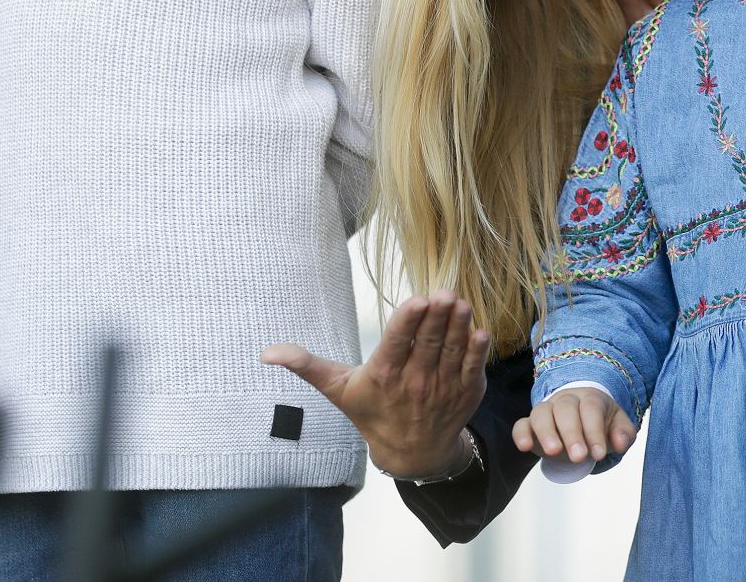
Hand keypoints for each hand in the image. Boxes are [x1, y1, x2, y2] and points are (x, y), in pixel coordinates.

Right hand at [261, 289, 491, 478]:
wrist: (411, 452)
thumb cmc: (372, 412)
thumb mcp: (338, 390)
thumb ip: (307, 366)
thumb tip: (268, 352)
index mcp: (383, 376)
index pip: (396, 345)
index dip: (408, 322)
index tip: (418, 300)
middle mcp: (414, 383)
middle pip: (427, 344)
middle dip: (437, 317)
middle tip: (443, 294)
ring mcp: (442, 388)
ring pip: (452, 351)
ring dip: (458, 326)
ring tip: (460, 303)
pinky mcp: (466, 392)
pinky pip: (472, 368)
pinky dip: (476, 351)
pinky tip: (478, 331)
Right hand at [513, 385, 635, 465]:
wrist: (580, 421)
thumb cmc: (600, 424)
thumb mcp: (618, 427)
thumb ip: (623, 434)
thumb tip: (620, 442)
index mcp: (590, 398)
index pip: (591, 408)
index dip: (595, 431)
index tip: (599, 454)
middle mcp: (566, 401)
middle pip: (566, 409)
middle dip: (572, 433)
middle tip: (579, 457)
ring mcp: (546, 411)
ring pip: (542, 413)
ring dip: (546, 432)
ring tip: (553, 452)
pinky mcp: (529, 425)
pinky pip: (521, 424)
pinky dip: (520, 434)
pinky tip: (525, 447)